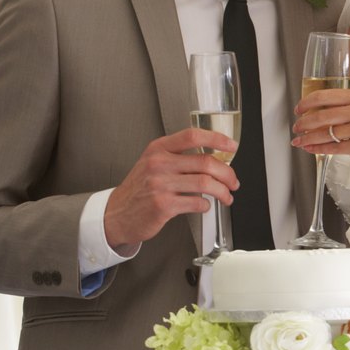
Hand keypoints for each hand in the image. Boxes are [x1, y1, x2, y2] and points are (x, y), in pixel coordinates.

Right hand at [104, 128, 238, 247]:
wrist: (116, 214)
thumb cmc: (140, 189)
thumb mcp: (153, 163)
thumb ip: (179, 157)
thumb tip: (215, 160)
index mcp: (159, 149)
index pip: (192, 136)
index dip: (217, 139)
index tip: (232, 146)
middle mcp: (159, 163)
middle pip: (205, 162)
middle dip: (227, 174)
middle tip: (233, 182)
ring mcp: (160, 184)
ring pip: (205, 183)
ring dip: (222, 191)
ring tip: (226, 196)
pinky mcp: (163, 205)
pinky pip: (196, 203)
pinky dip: (206, 205)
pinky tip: (204, 206)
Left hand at [291, 89, 349, 175]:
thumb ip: (348, 109)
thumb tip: (319, 114)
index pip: (326, 96)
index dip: (307, 102)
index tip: (298, 109)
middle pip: (322, 115)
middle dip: (304, 123)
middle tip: (296, 127)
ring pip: (325, 133)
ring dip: (308, 138)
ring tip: (299, 141)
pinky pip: (334, 148)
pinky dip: (319, 150)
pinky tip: (312, 149)